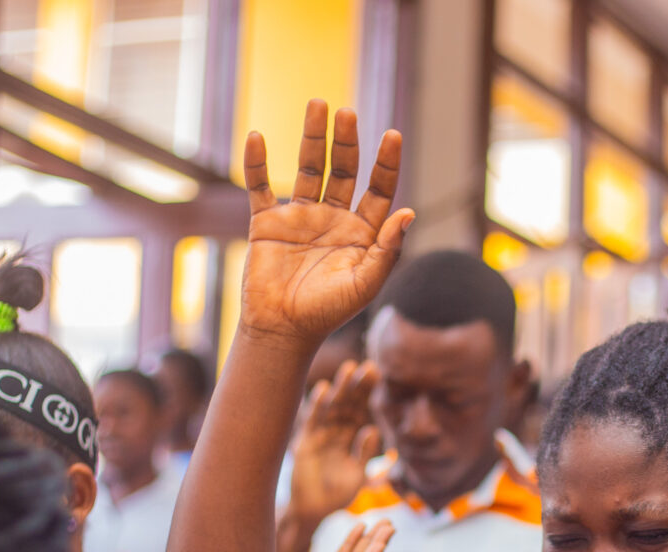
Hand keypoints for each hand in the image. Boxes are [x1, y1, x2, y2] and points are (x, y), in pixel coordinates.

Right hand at [239, 101, 414, 343]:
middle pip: (343, 170)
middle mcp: (333, 218)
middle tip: (346, 113)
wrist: (282, 331)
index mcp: (362, 232)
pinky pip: (260, 186)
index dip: (387, 163)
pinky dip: (256, 162)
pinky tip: (258, 136)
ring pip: (307, 167)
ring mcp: (300, 216)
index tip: (392, 135)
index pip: (379, 189)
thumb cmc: (328, 313)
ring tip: (317, 104)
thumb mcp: (365, 283)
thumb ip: (387, 250)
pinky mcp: (267, 222)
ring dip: (311, 137)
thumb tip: (410, 212)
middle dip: (346, 141)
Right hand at [288, 359, 382, 526]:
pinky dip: (317, 406)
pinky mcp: (304, 443)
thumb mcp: (356, 476)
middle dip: (358, 386)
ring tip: (350, 369)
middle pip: (348, 404)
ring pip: (332, 408)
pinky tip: (324, 389)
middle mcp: (334, 432)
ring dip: (340, 389)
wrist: (313, 512)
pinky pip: (312, 422)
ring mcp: (319, 436)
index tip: (378, 374)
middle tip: (370, 366)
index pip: (360, 410)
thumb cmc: (336, 495)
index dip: (368, 393)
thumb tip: (374, 429)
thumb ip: (364, 454)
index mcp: (349, 438)